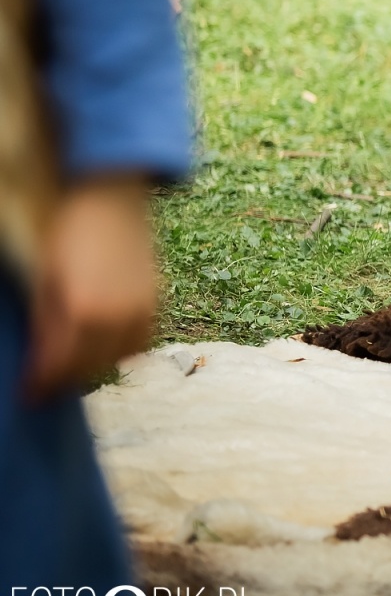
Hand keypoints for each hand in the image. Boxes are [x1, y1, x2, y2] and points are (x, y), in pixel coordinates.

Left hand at [26, 174, 158, 398]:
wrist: (110, 201)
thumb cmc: (69, 235)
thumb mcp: (45, 281)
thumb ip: (46, 324)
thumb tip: (40, 360)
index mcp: (86, 310)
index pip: (62, 365)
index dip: (42, 384)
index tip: (29, 395)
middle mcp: (119, 315)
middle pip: (90, 368)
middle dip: (65, 379)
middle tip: (44, 384)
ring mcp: (143, 308)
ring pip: (118, 358)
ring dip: (93, 366)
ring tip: (70, 364)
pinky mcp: (156, 301)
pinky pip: (140, 341)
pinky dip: (121, 350)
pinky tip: (102, 344)